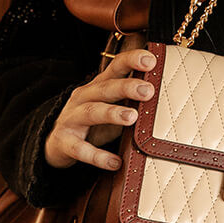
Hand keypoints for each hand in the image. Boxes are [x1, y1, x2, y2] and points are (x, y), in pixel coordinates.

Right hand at [44, 45, 155, 170]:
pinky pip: (81, 149)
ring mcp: (71, 118)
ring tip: (132, 117)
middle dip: (127, 87)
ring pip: (92, 112)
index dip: (132, 61)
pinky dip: (98, 156)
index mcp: (98, 86)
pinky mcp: (64, 141)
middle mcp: (84, 97)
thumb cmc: (93, 123)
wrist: (56, 143)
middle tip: (148, 90)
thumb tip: (167, 100)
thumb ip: (133, 102)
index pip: (115, 67)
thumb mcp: (112, 108)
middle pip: (105, 88)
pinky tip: (115, 162)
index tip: (151, 60)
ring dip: (112, 113)